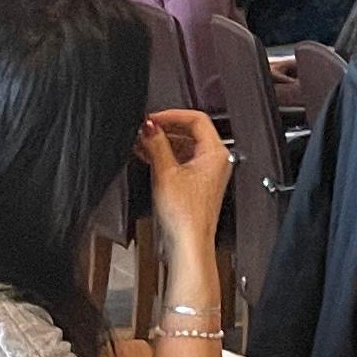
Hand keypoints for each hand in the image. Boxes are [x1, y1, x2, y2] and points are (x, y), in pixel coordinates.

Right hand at [138, 109, 232, 254]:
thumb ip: (156, 144)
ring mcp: (206, 172)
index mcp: (216, 153)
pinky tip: (146, 154)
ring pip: (184, 145)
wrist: (188, 242)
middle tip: (143, 128)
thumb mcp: (165, 172)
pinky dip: (164, 155)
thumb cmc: (186, 215)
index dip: (171, 115)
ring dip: (162, 142)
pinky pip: (181, 160)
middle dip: (165, 128)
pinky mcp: (196, 183)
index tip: (152, 118)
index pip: (196, 119)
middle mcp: (215, 160)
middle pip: (190, 131)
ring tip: (140, 141)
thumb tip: (148, 127)